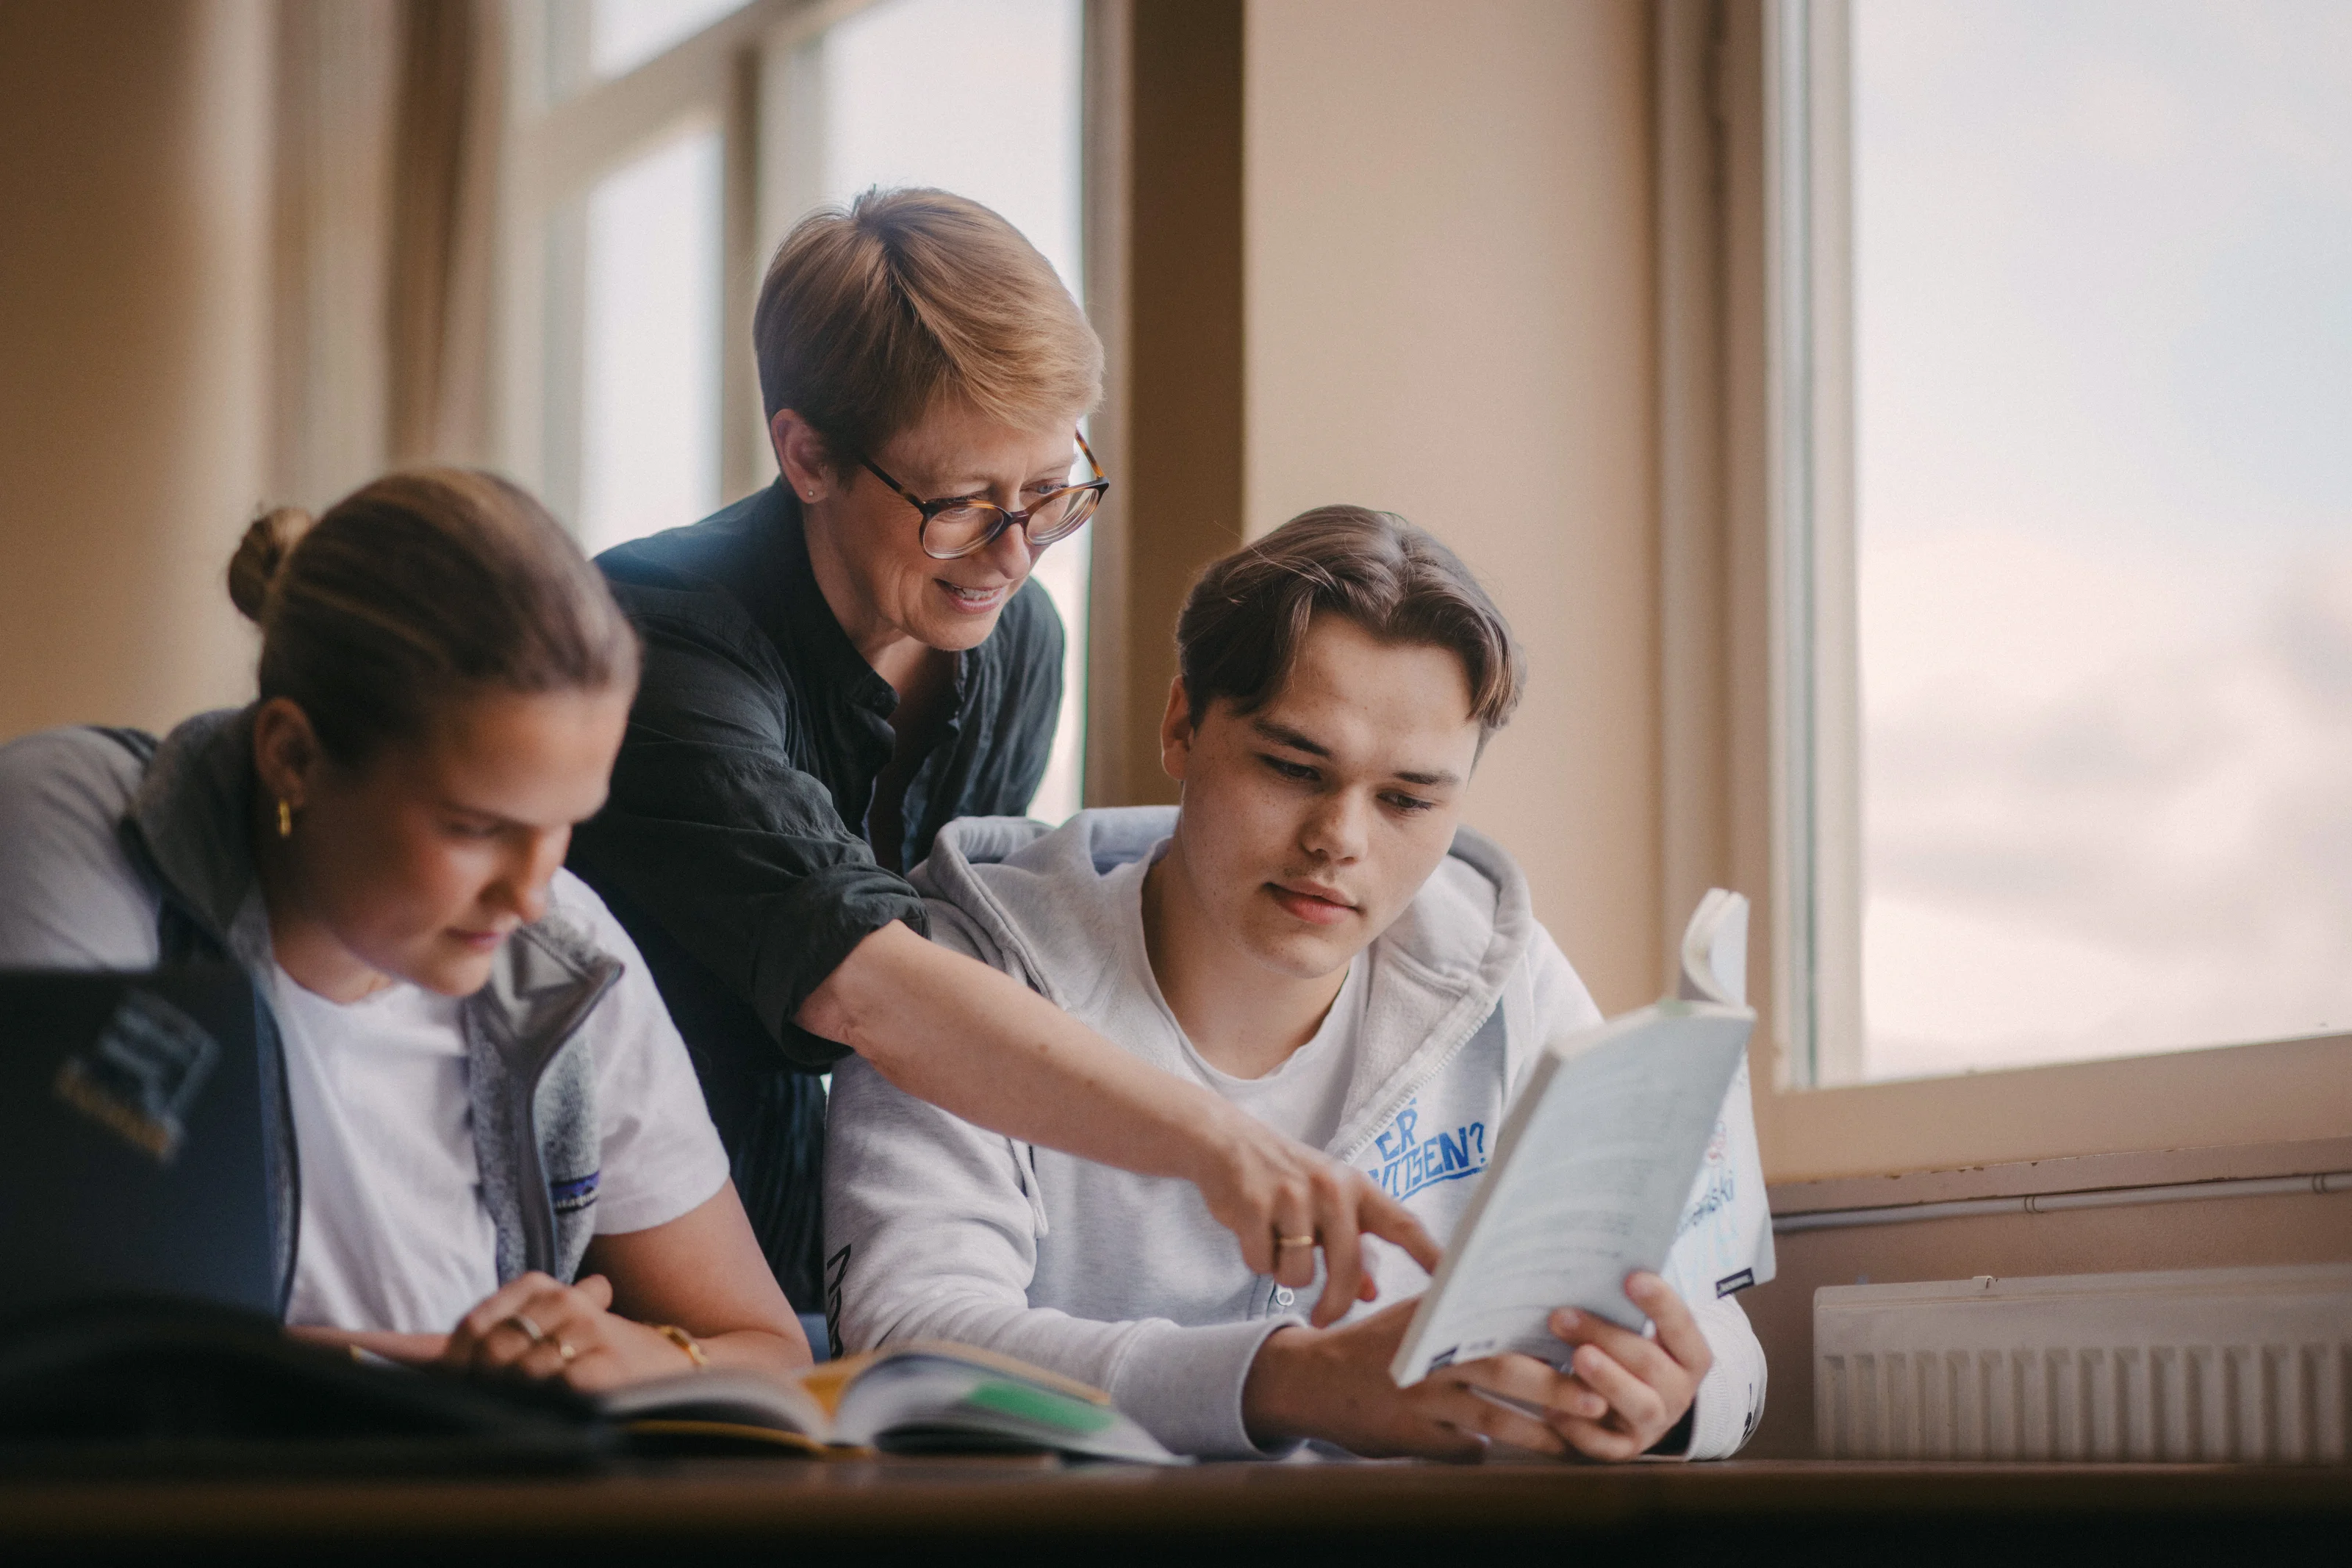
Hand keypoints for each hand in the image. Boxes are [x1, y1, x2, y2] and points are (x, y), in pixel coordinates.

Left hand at [441, 1272, 708, 1393]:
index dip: (452, 1363)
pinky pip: (555, 1391)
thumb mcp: (546, 1329)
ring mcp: (586, 1330)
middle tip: (496, 1401)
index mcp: (540, 1287)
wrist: (669, 1363)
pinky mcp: (605, 1365)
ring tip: (535, 1401)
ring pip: (518, 1374)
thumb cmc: (592, 1352)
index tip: (445, 1381)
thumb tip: (395, 1351)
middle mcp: (563, 1300)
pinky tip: (563, 1403)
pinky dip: (551, 1405)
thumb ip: (487, 1338)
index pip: (472, 1324)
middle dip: (483, 1385)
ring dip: (519, 1398)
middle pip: (491, 1351)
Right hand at [1193, 1109, 1440, 1327]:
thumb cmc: (1286, 1178)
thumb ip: (1352, 1246)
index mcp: (1357, 1187)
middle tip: (1324, 1321)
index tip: (1454, 1283)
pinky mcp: (1253, 1205)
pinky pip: (1262, 1263)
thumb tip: (1371, 1292)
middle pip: (1347, 1266)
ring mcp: (1291, 1195)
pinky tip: (1253, 1233)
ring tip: (1276, 1242)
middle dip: (1336, 1303)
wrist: (1226, 1141)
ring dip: (1285, 1272)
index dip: (1431, 1255)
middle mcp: (1331, 1187)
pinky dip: (1257, 1260)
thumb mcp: (1326, 1204)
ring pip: (1299, 1273)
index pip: (1403, 1224)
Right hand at [1240, 1297, 1614, 1458]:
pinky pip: (1463, 1449)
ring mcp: (1417, 1396)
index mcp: (1433, 1312)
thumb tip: (1530, 1302)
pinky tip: (1513, 1456)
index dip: (1543, 1330)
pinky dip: (1489, 1452)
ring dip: (1537, 1432)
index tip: (1584, 1340)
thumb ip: (1460, 1307)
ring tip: (1573, 1441)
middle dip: (1553, 1387)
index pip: (1497, 1314)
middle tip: (1594, 1399)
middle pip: (1501, 1368)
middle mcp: (1427, 1351)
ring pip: (1491, 1417)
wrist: (1309, 1380)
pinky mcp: (1410, 1435)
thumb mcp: (1415, 1313)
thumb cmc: (1376, 1344)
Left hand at [1539, 1271, 1712, 1459]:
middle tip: (1563, 1316)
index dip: (1661, 1303)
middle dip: (1606, 1337)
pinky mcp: (1625, 1449)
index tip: (1631, 1278)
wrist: (1638, 1407)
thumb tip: (1583, 1274)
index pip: (1682, 1327)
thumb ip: (1620, 1307)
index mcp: (1689, 1356)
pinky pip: (1606, 1446)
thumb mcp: (1636, 1329)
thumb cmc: (1629, 1350)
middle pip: (1649, 1364)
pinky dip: (1580, 1429)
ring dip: (1607, 1380)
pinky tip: (1553, 1409)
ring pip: (1639, 1405)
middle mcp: (1678, 1392)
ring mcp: (1654, 1424)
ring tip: (1577, 1357)